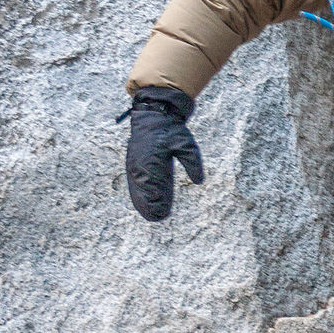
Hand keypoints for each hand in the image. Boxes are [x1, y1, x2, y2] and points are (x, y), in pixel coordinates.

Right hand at [123, 86, 203, 220]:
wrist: (154, 114)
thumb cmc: (171, 130)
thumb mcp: (186, 144)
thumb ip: (193, 163)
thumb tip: (199, 180)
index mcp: (151, 163)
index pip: (153, 190)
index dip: (158, 203)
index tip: (164, 214)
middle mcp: (140, 166)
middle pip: (144, 193)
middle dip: (151, 206)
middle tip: (160, 218)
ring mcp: (134, 165)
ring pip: (137, 189)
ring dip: (143, 203)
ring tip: (151, 216)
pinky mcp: (134, 163)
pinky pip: (134, 182)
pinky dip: (138, 194)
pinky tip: (141, 203)